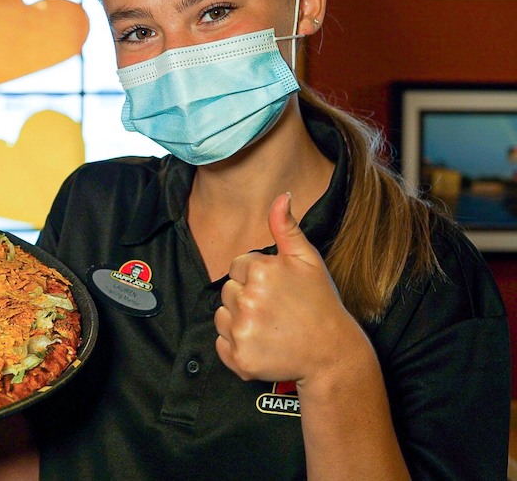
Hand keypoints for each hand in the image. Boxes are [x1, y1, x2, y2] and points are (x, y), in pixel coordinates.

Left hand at [214, 192, 357, 383]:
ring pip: (222, 316)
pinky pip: (221, 344)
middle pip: (228, 291)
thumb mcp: (308, 260)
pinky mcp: (239, 358)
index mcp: (260, 271)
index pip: (237, 266)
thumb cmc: (321, 304)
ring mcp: (242, 330)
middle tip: (276, 310)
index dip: (256, 277)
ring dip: (239, 321)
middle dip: (247, 297)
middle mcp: (248, 299)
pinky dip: (236, 346)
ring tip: (271, 327)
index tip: (277, 289)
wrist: (333, 355)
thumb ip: (287, 227)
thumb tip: (281, 197)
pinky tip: (263, 344)